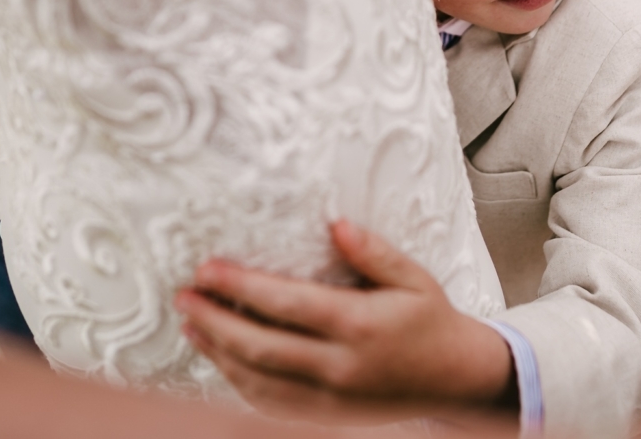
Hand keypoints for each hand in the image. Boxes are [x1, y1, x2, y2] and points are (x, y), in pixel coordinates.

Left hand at [175, 220, 515, 423]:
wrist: (456, 381)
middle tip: (184, 295)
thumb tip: (336, 224)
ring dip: (217, 351)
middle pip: (259, 346)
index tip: (207, 269)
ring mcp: (329, 399)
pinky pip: (270, 403)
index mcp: (359, 326)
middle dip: (214, 320)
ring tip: (190, 323)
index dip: (240, 286)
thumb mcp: (412, 277)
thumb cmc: (430, 321)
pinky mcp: (325, 417)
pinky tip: (221, 358)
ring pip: (257, 380)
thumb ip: (373, 251)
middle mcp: (339, 367)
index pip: (286, 304)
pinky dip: (238, 382)